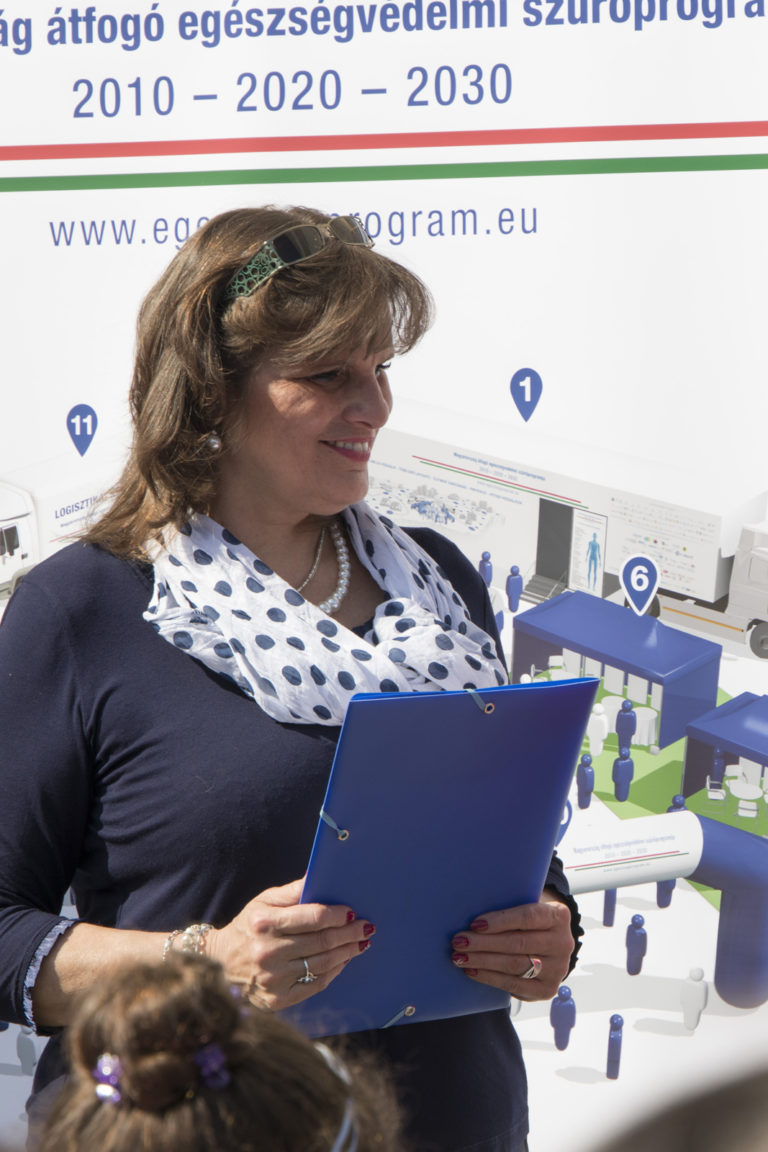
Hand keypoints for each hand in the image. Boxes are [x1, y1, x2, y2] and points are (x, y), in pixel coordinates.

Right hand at [206, 879, 374, 1010]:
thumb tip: (321, 876)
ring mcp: (273, 979)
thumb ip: (293, 891)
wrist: (219, 963)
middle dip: (349, 933)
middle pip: (322, 942)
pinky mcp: (277, 999)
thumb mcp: (264, 901)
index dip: (337, 914)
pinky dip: (334, 971)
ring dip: (347, 952)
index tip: (352, 911)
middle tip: (366, 927)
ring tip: (360, 943)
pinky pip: (316, 984)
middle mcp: (267, 952)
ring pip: (323, 963)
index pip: (312, 918)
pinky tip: (343, 961)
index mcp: (264, 923)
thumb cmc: (248, 926)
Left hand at [449, 889, 572, 1001]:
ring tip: (460, 957)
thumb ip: (509, 906)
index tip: (475, 923)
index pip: (528, 917)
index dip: (500, 920)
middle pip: (518, 943)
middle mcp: (563, 943)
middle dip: (484, 943)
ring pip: (514, 965)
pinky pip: (514, 984)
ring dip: (482, 961)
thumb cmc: (529, 921)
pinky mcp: (547, 989)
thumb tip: (472, 910)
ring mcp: (558, 969)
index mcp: (559, 916)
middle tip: (459, 941)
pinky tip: (472, 970)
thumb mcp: (527, 906)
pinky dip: (489, 977)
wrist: (548, 946)